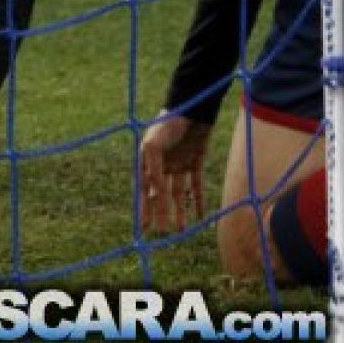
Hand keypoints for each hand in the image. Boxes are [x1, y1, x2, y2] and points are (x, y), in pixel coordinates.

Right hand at [139, 113, 213, 233]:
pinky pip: (196, 184)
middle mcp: (161, 164)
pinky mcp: (195, 161)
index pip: (144, 190)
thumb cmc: (167, 124)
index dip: (144, 208)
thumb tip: (155, 194)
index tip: (144, 226)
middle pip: (160, 194)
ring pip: (178, 193)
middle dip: (161, 213)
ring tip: (181, 228)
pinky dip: (198, 199)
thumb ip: (153, 170)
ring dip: (179, 210)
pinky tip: (199, 215)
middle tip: (163, 233)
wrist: (191, 109)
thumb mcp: (154, 146)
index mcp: (147, 160)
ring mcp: (178, 163)